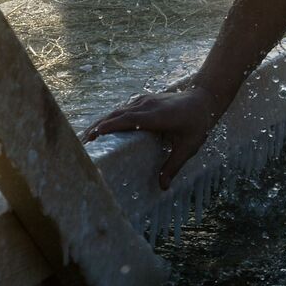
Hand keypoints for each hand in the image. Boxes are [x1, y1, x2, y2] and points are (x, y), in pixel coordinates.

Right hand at [84, 86, 222, 188]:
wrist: (204, 99)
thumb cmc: (198, 124)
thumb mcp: (188, 147)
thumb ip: (173, 166)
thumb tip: (162, 187)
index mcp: (158, 116)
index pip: (130, 120)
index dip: (112, 126)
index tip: (94, 134)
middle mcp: (148, 106)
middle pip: (118, 114)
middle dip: (99, 127)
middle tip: (81, 142)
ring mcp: (145, 101)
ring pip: (118, 110)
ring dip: (102, 122)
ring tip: (86, 137)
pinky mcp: (144, 100)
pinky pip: (124, 109)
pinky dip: (110, 118)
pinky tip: (101, 128)